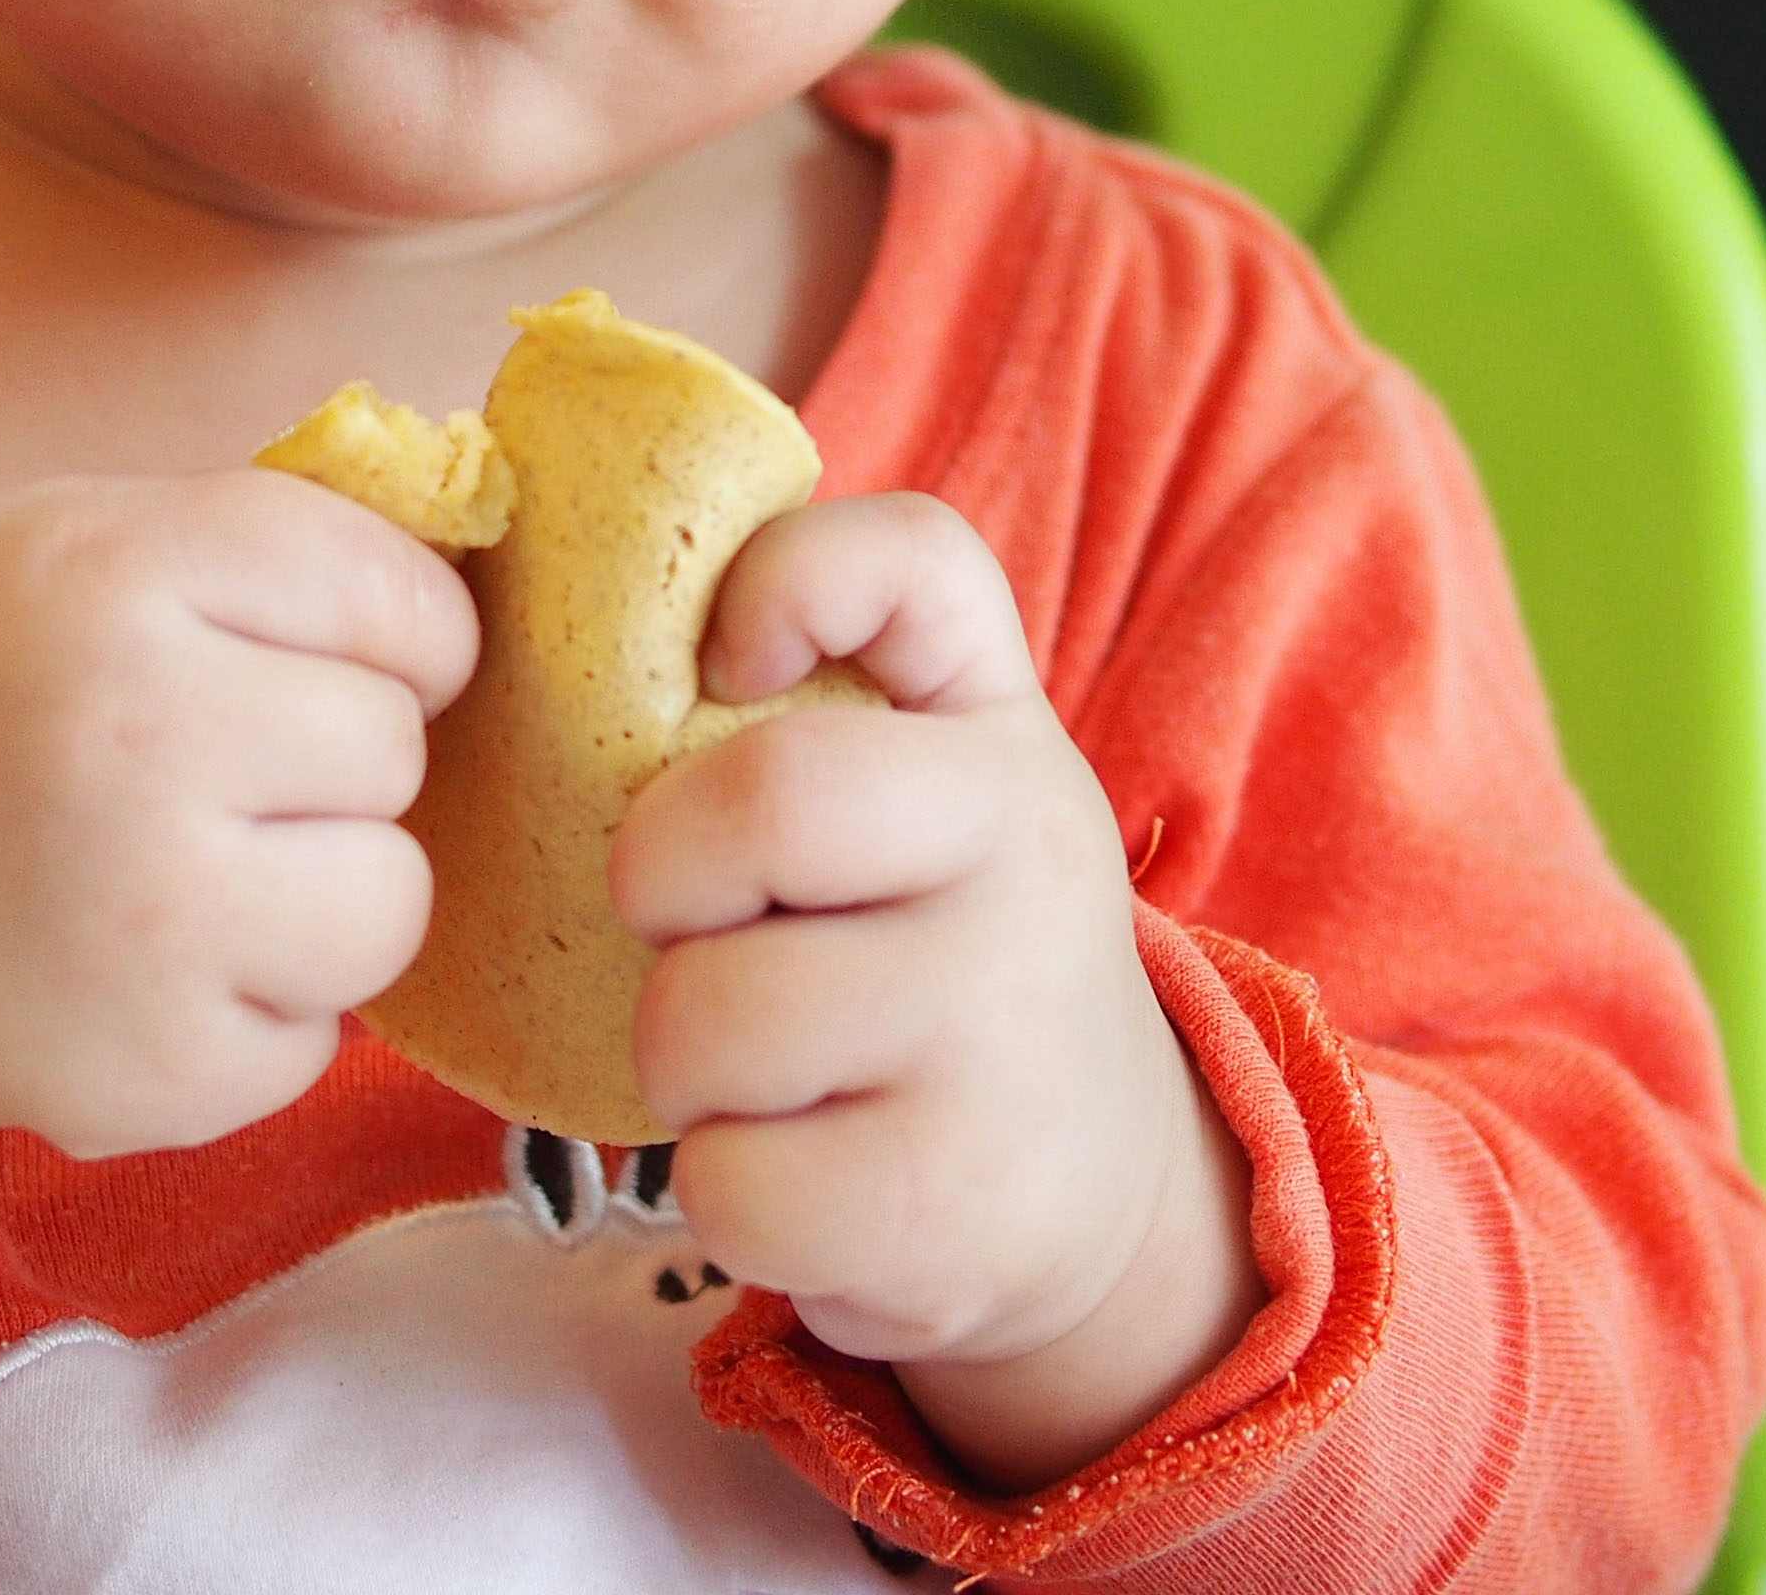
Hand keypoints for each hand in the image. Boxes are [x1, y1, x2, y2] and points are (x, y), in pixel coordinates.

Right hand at [0, 470, 477, 1212]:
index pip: (395, 592)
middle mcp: (132, 739)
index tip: (337, 658)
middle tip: (223, 775)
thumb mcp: (69, 545)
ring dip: (323, 895)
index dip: (397, 632)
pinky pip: (319, 1038)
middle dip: (339, 763)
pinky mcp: (147, 1074)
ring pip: (391, 903)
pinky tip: (147, 969)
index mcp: (114, 578)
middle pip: (394, 746)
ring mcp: (142, 921)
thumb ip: (256, 542)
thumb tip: (481, 538)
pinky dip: (258, 1014)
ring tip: (198, 874)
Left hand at [613, 495, 1262, 1491]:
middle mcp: (1032, 860)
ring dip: (682, 1062)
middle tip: (693, 926)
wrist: (1104, 1197)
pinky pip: (725, 1182)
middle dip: (660, 877)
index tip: (722, 669)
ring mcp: (999, 1036)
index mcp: (1003, 740)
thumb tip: (676, 611)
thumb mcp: (943, 787)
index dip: (780, 583)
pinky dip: (728, 1192)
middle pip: (760, 804)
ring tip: (767, 1070)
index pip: (912, 562)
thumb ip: (848, 656)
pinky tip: (810, 1172)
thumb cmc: (955, 958)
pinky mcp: (946, 1202)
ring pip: (703, 1018)